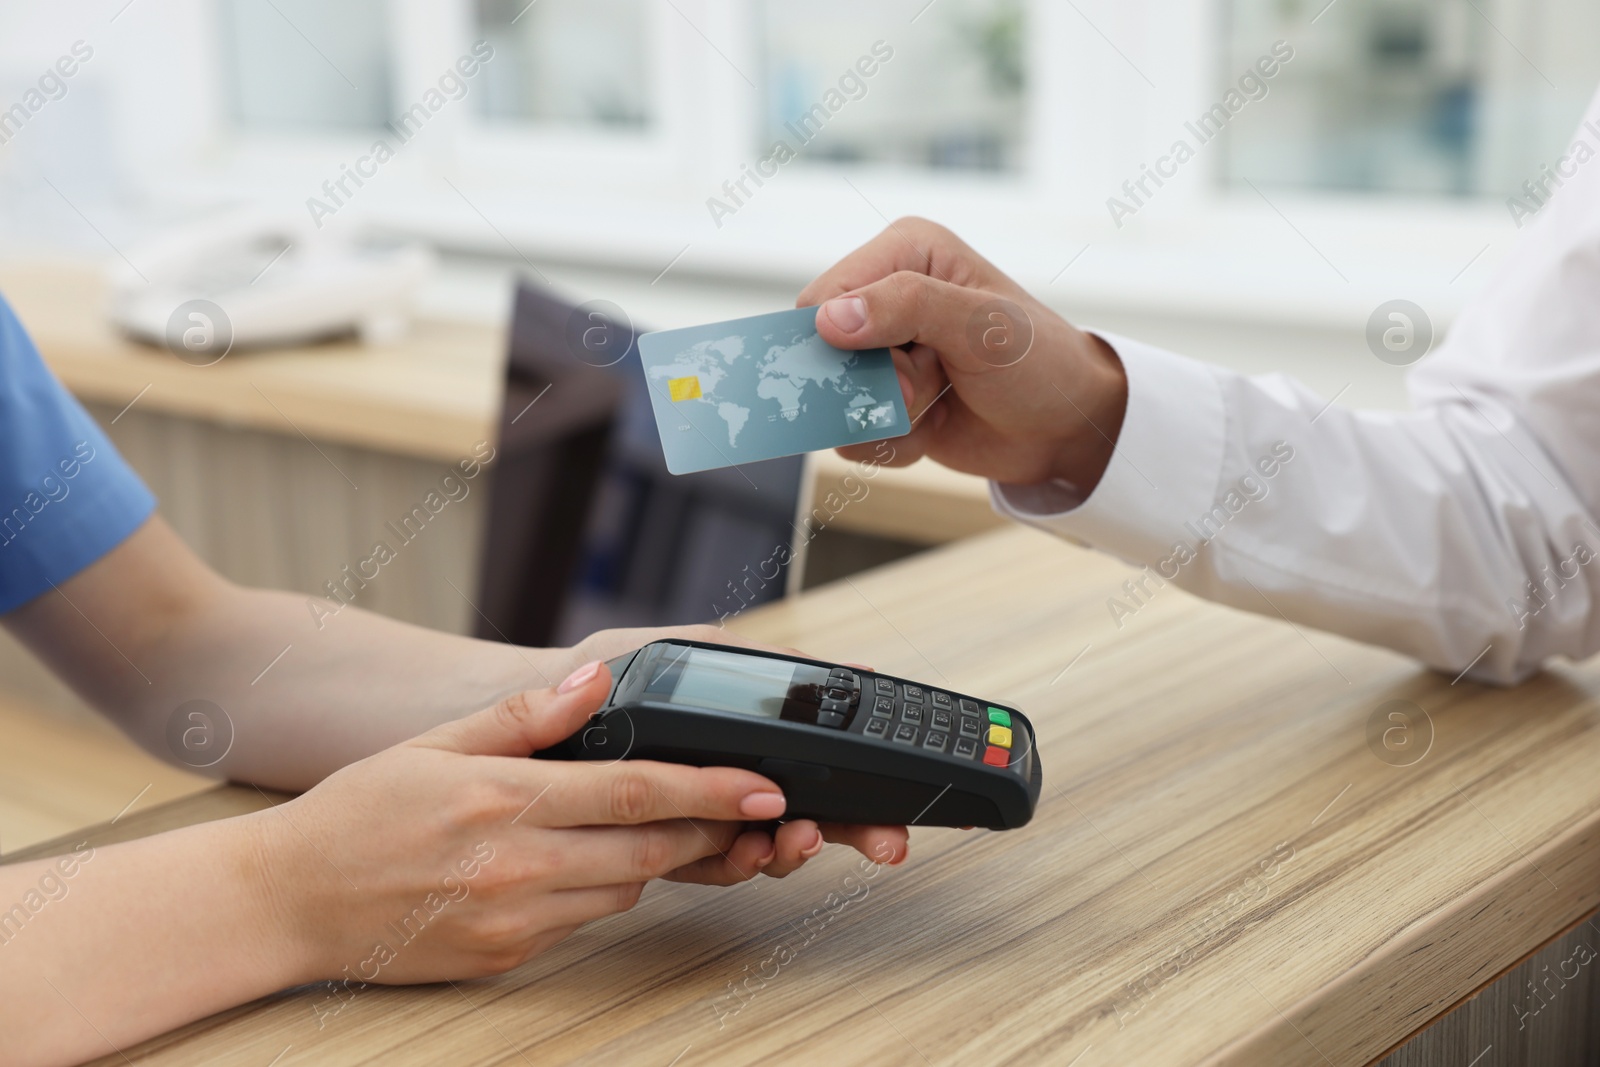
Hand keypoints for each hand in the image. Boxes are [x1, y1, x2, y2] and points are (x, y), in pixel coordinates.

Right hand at [257, 661, 843, 984]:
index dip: (712, 790)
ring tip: (655, 824)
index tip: (764, 786)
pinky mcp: (507, 957)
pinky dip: (599, 889)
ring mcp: (515, 920)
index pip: (637, 792)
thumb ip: (525, 716)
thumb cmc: (358, 814)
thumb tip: (596, 681)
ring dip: (651, 856)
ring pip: (624, 887)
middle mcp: (518, 867)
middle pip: (650, 848)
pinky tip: (579, 862)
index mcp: (506, 801)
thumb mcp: (436, 743)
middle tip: (744, 808)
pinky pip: (583, 921)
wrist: (287, 903)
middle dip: (707, 830)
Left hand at [568, 623, 910, 876]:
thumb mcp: (690, 649)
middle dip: (848, 835)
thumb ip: (758, 660)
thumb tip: (842, 667)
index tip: (889, 814)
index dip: (857, 804)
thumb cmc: (602, 670)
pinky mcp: (649, 844)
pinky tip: (748, 850)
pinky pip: (702, 864)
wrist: (518, 704)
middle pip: (802, 821)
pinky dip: (732, 861)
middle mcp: (722, 788)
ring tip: (797, 838)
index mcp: (738, 746)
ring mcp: (689, 819)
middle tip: (882, 843)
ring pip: (759, 850)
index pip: (813, 779)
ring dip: (788, 849)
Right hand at [798, 217, 1128, 491]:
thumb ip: (907, 307)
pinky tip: (932, 428)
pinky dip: (891, 443)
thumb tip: (829, 318)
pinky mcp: (881, 399)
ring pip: (832, 400)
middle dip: (873, 384)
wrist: (1066, 431)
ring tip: (936, 404)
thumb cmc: (1040, 364)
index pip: (823, 297)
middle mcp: (886, 296)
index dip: (841, 342)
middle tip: (926, 390)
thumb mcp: (982, 326)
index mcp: (905, 253)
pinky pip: (850, 434)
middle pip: (821, 353)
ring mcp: (882, 352)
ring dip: (885, 417)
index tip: (897, 365)